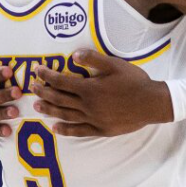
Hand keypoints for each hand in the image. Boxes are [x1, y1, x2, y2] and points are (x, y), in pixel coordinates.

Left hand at [31, 49, 172, 136]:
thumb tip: (73, 55)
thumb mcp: (114, 64)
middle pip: (59, 99)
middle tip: (32, 88)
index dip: (47, 75)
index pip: (61, 81)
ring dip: (50, 110)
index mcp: (89, 88)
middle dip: (44, 92)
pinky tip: (55, 128)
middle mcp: (88, 105)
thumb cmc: (134, 82)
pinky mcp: (100, 129)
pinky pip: (79, 131)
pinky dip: (66, 130)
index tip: (36, 71)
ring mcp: (93, 119)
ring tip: (36, 107)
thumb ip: (92, 59)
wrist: (153, 103)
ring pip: (66, 115)